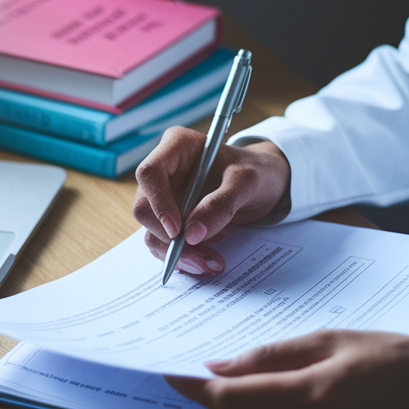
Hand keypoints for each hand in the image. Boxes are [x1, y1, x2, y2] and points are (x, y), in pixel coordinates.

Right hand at [132, 128, 289, 275]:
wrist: (263, 184)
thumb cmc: (255, 172)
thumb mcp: (246, 182)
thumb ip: (221, 204)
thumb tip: (191, 234)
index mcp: (176, 147)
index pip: (149, 173)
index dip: (158, 203)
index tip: (178, 231)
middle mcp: (164, 171)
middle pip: (145, 209)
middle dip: (169, 239)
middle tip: (201, 258)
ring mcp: (165, 197)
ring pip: (152, 231)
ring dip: (178, 254)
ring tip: (211, 262)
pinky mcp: (171, 219)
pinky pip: (164, 243)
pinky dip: (184, 257)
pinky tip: (207, 258)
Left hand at [165, 330, 408, 408]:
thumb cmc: (395, 358)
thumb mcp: (331, 339)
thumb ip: (272, 354)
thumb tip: (221, 364)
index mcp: (312, 396)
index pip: (233, 396)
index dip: (197, 386)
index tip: (170, 370)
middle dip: (207, 397)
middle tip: (186, 372)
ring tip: (212, 383)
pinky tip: (251, 401)